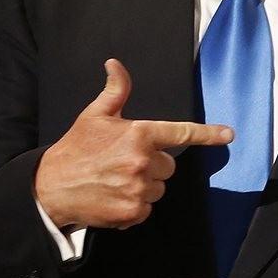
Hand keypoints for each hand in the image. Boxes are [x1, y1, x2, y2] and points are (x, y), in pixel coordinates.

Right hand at [33, 59, 233, 229]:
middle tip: (123, 163)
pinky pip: (147, 209)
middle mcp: (142, 161)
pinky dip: (134, 206)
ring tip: (115, 180)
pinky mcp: (133, 212)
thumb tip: (115, 64)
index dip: (207, 134)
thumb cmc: (75, 149)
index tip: (228, 135)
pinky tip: (113, 197)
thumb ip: (115, 92)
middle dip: (152, 165)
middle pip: (169, 166)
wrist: (49, 188)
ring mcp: (138, 189)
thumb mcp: (94, 116)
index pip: (180, 133)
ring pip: (159, 188)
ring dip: (143, 186)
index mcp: (138, 134)